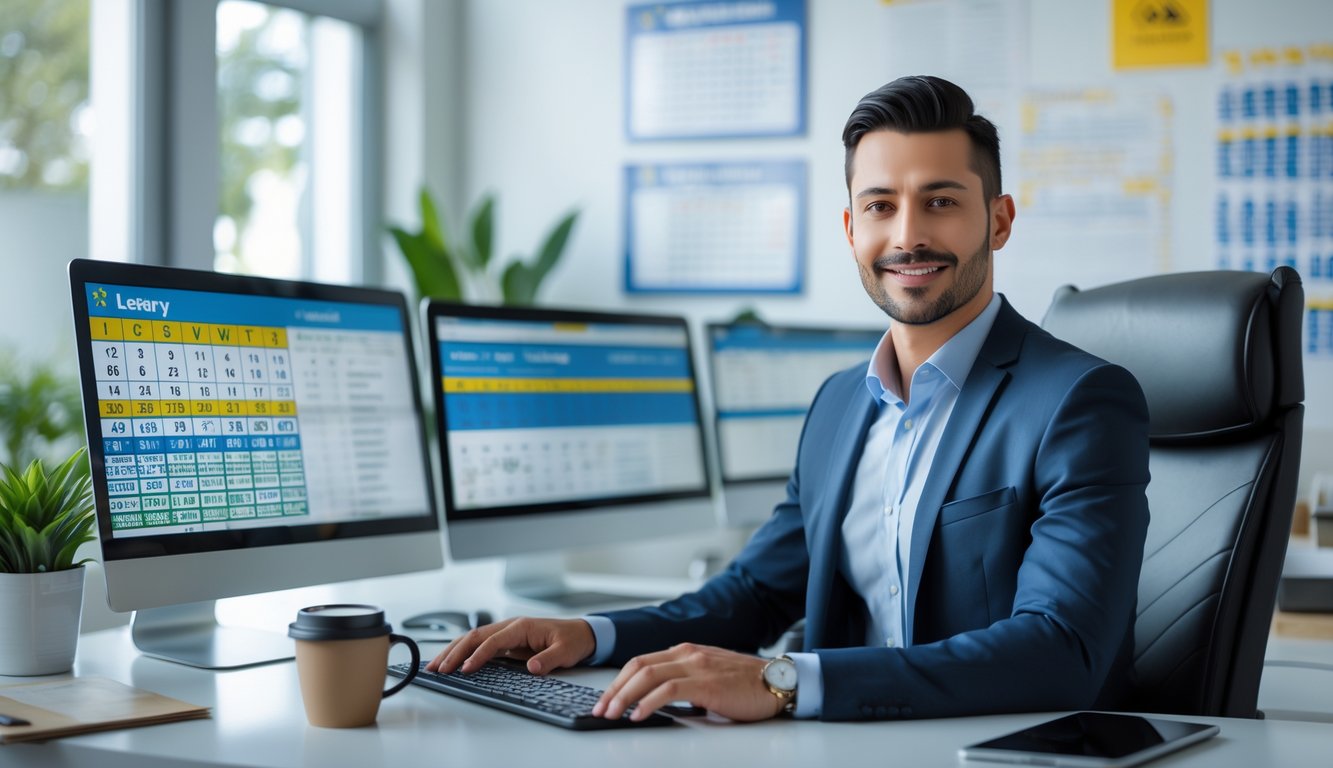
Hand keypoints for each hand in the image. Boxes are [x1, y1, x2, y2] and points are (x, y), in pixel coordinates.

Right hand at [425, 617, 595, 675]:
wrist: (582, 633)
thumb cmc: (573, 640)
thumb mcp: (566, 651)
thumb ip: (549, 659)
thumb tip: (532, 668)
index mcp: (522, 626)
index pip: (493, 641)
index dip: (478, 655)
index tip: (465, 669)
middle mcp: (510, 627)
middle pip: (475, 637)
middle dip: (454, 653)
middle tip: (438, 669)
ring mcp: (506, 633)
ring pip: (472, 639)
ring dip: (453, 651)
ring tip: (435, 666)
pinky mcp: (506, 642)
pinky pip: (479, 645)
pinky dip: (462, 653)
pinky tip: (451, 663)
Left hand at [593, 643, 783, 722]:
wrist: (778, 681)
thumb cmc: (747, 683)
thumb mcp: (709, 676)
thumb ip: (685, 682)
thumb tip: (659, 701)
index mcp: (686, 651)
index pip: (642, 662)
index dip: (619, 681)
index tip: (606, 698)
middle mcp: (688, 653)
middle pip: (638, 667)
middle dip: (614, 689)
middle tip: (600, 708)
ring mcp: (696, 666)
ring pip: (648, 676)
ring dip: (624, 697)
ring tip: (612, 714)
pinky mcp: (706, 683)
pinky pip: (668, 691)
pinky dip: (648, 702)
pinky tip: (638, 715)